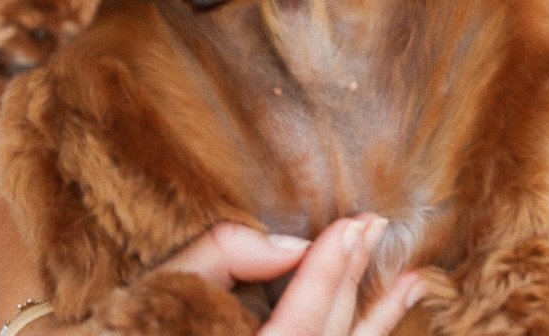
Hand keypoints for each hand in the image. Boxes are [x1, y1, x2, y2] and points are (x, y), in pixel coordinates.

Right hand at [159, 216, 422, 333]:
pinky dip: (364, 334)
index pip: (298, 326)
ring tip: (411, 279)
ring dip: (377, 319)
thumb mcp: (171, 283)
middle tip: (375, 226)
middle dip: (351, 279)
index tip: (354, 224)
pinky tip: (387, 310)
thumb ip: (226, 253)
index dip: (327, 274)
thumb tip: (293, 245)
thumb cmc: (138, 323)